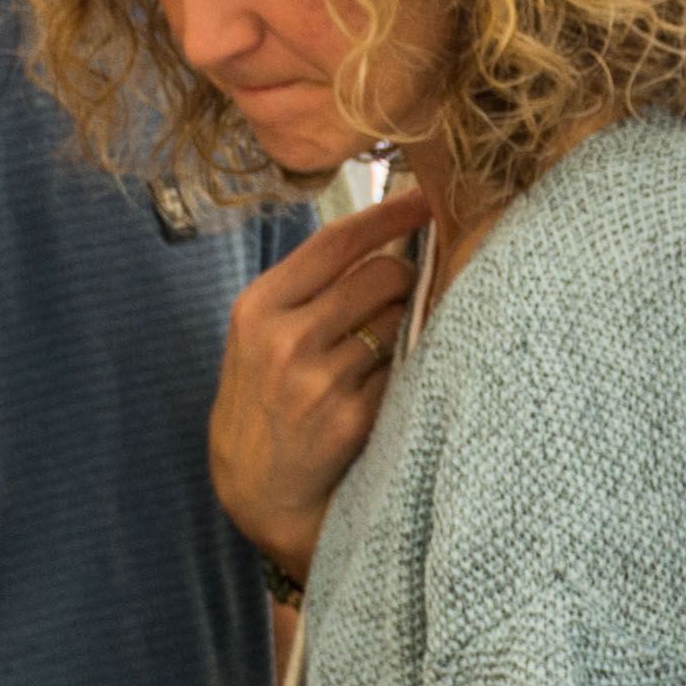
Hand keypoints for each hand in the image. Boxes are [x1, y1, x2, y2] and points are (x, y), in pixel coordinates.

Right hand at [212, 190, 433, 578]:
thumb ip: (309, 289)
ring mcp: (319, 380)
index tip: (428, 196)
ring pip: (400, 321)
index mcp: (259, 306)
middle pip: (383, 275)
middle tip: (402, 296)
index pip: (337, 241)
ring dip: (406, 327)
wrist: (257, 488)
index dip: (390, 213)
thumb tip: (385, 236)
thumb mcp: (262, 335)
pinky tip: (384, 388)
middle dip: (405, 279)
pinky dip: (406, 371)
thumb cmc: (267, 398)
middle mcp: (285, 338)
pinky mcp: (351, 417)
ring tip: (382, 350)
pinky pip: (405, 370)